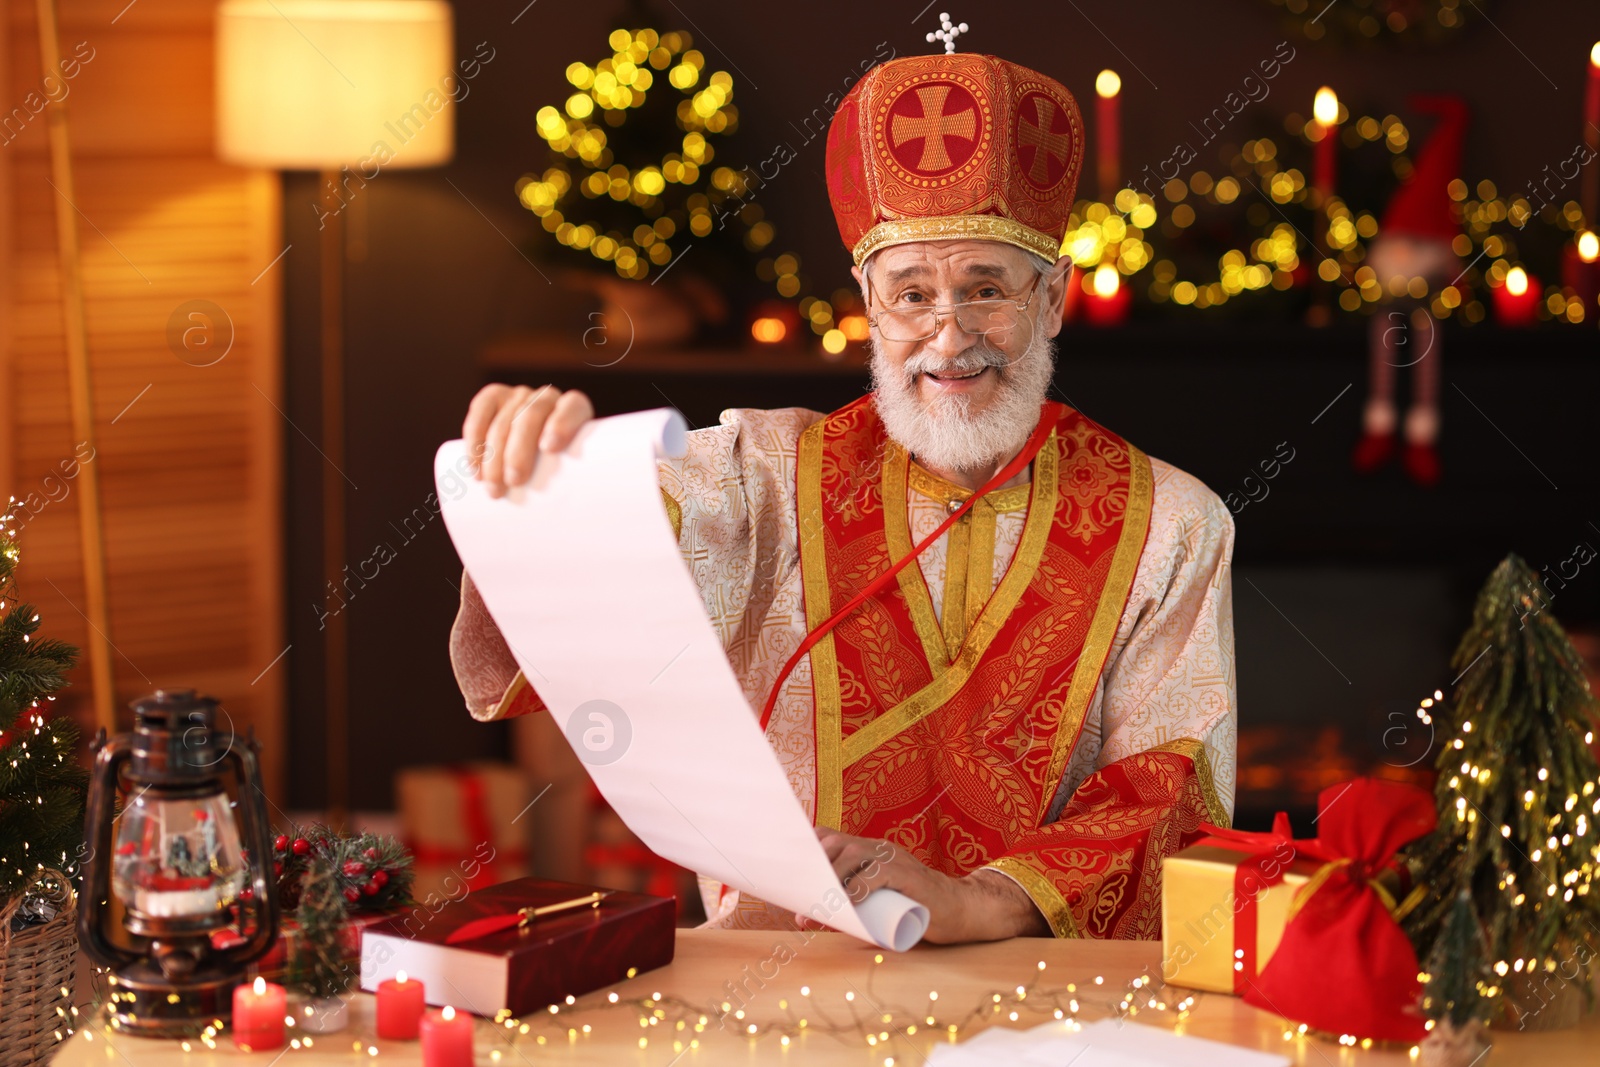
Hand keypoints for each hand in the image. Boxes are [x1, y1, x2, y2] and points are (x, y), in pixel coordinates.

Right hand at [462, 384, 594, 497]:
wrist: (534, 463)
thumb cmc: (559, 480)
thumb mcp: (574, 482)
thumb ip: (580, 497)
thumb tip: (586, 546)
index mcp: (576, 412)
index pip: (574, 406)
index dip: (563, 422)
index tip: (551, 448)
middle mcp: (548, 399)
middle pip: (533, 415)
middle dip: (519, 448)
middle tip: (514, 481)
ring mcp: (520, 395)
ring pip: (505, 418)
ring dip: (493, 453)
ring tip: (491, 487)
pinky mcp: (494, 397)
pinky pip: (481, 408)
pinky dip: (474, 435)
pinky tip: (472, 463)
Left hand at [800, 826, 1048, 943]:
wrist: (961, 911)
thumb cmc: (914, 909)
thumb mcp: (875, 903)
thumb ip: (847, 904)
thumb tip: (806, 917)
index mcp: (869, 850)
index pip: (830, 837)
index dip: (806, 850)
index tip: (784, 872)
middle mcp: (879, 848)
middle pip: (835, 844)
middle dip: (811, 870)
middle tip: (794, 899)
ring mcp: (894, 858)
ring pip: (851, 856)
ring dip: (828, 883)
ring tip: (813, 910)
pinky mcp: (908, 875)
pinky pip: (876, 875)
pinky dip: (857, 889)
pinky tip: (845, 904)